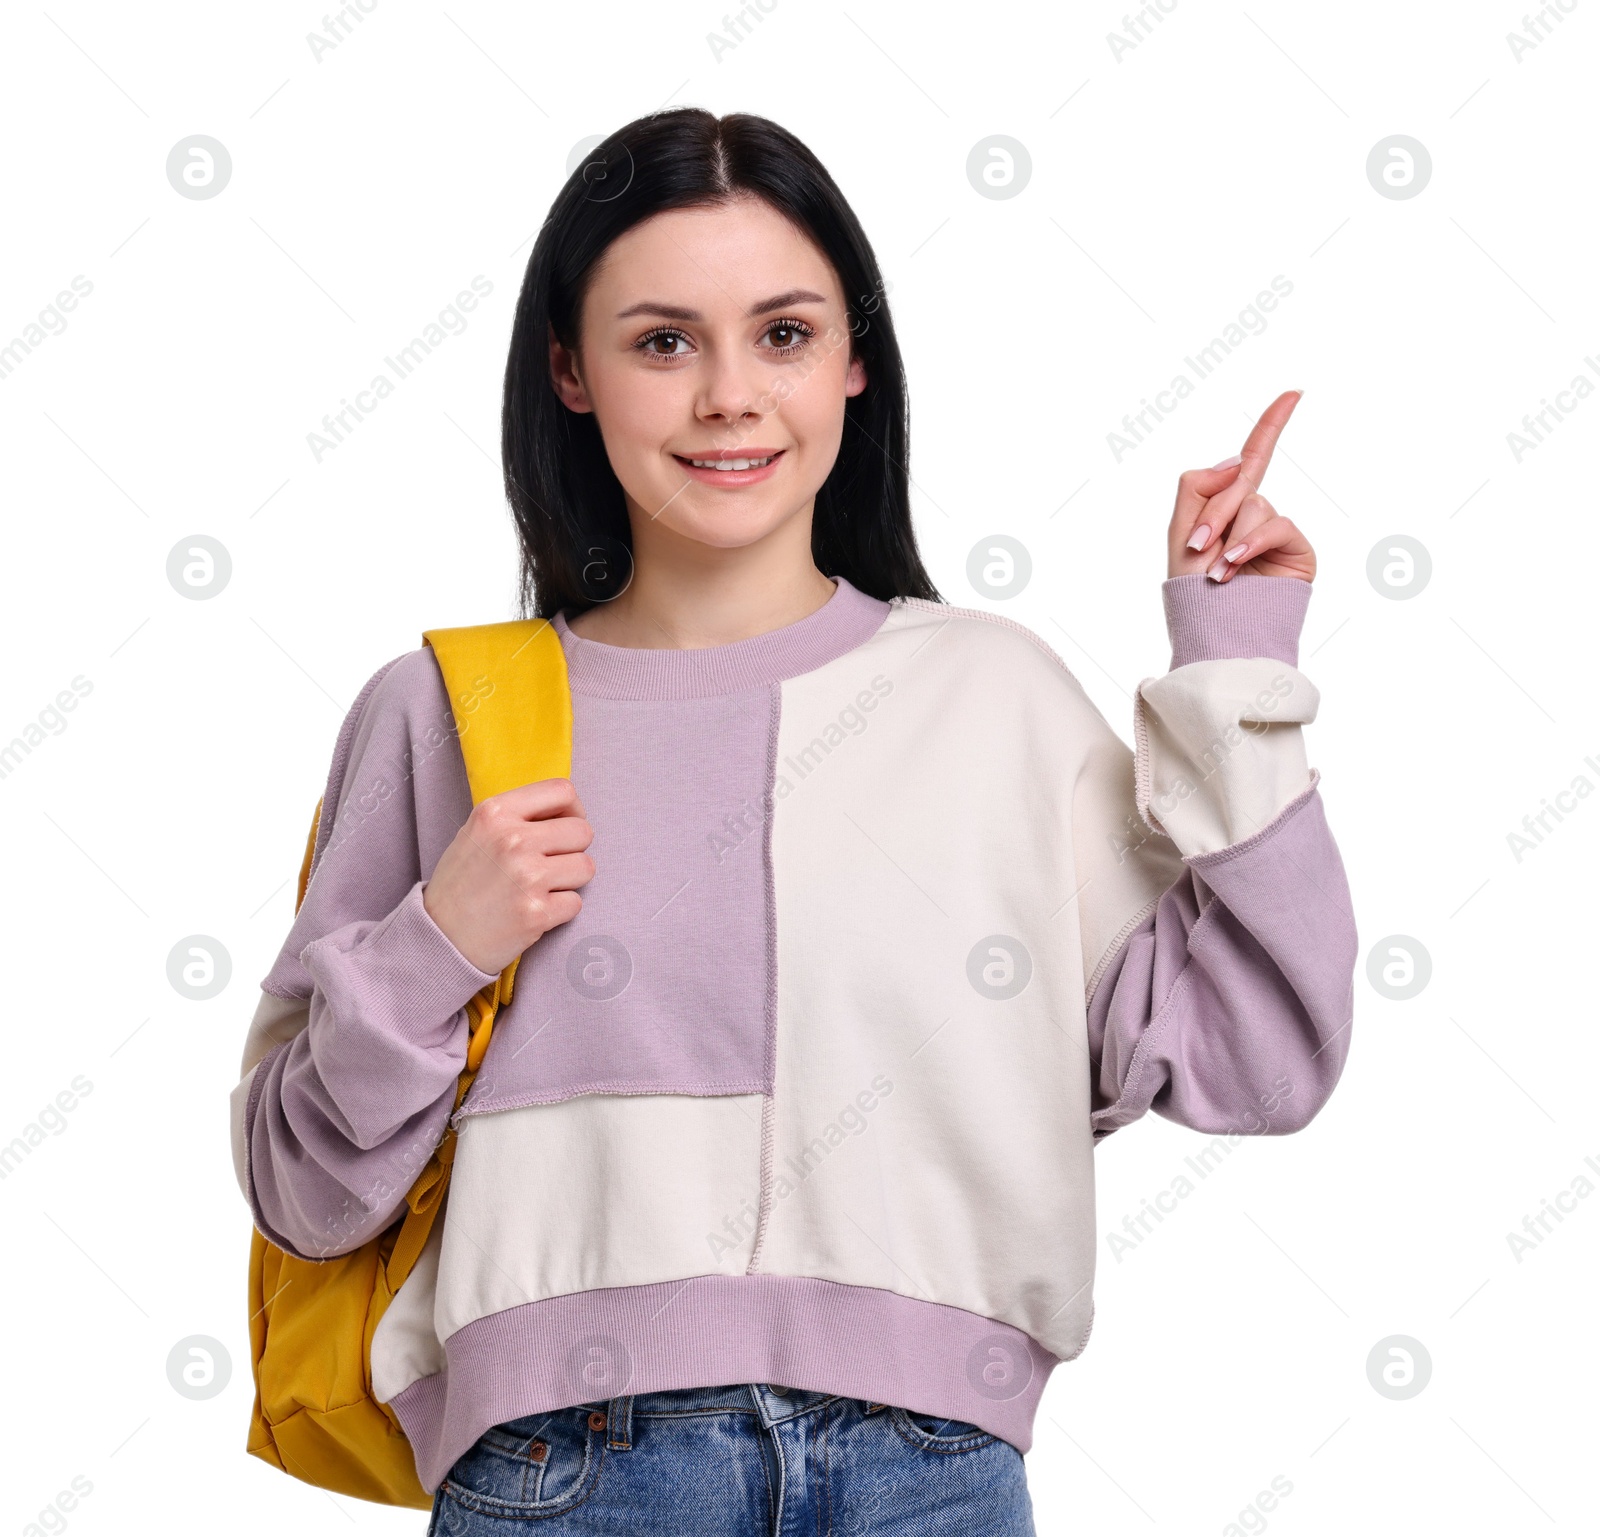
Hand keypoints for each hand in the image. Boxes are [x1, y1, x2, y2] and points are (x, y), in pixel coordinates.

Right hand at [422, 778, 595, 975]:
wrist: (439, 938)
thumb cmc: (462, 884)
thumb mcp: (477, 833)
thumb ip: (518, 817)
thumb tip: (570, 812)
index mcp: (495, 813)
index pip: (562, 791)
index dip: (573, 810)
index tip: (564, 828)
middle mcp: (512, 840)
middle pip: (582, 831)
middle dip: (572, 850)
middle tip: (548, 865)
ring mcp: (527, 877)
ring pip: (586, 867)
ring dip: (569, 881)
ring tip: (539, 889)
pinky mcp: (537, 913)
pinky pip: (576, 903)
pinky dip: (560, 910)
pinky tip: (533, 911)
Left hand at [1166, 390, 1316, 583]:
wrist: (1213, 632)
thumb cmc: (1192, 591)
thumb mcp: (1180, 533)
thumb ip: (1199, 487)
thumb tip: (1240, 463)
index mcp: (1228, 507)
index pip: (1252, 458)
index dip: (1272, 424)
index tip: (1295, 392)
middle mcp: (1256, 514)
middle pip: (1238, 482)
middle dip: (1213, 512)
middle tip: (1197, 547)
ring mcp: (1278, 531)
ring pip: (1254, 504)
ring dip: (1228, 536)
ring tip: (1217, 572)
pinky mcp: (1297, 549)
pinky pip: (1276, 524)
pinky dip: (1250, 543)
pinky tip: (1234, 567)